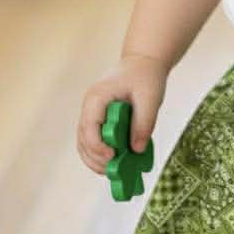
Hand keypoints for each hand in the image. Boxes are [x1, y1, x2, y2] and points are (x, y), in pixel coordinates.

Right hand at [77, 53, 168, 175]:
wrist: (143, 62)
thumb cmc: (146, 77)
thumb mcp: (150, 98)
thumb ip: (143, 123)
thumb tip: (136, 150)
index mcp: (97, 97)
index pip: (89, 126)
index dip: (98, 145)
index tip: (113, 156)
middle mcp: (89, 105)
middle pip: (83, 138)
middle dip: (95, 158)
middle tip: (113, 170)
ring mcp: (91, 112)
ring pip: (84, 142)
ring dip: (95, 159)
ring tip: (113, 171)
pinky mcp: (98, 118)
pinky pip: (93, 139)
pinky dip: (100, 152)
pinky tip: (114, 161)